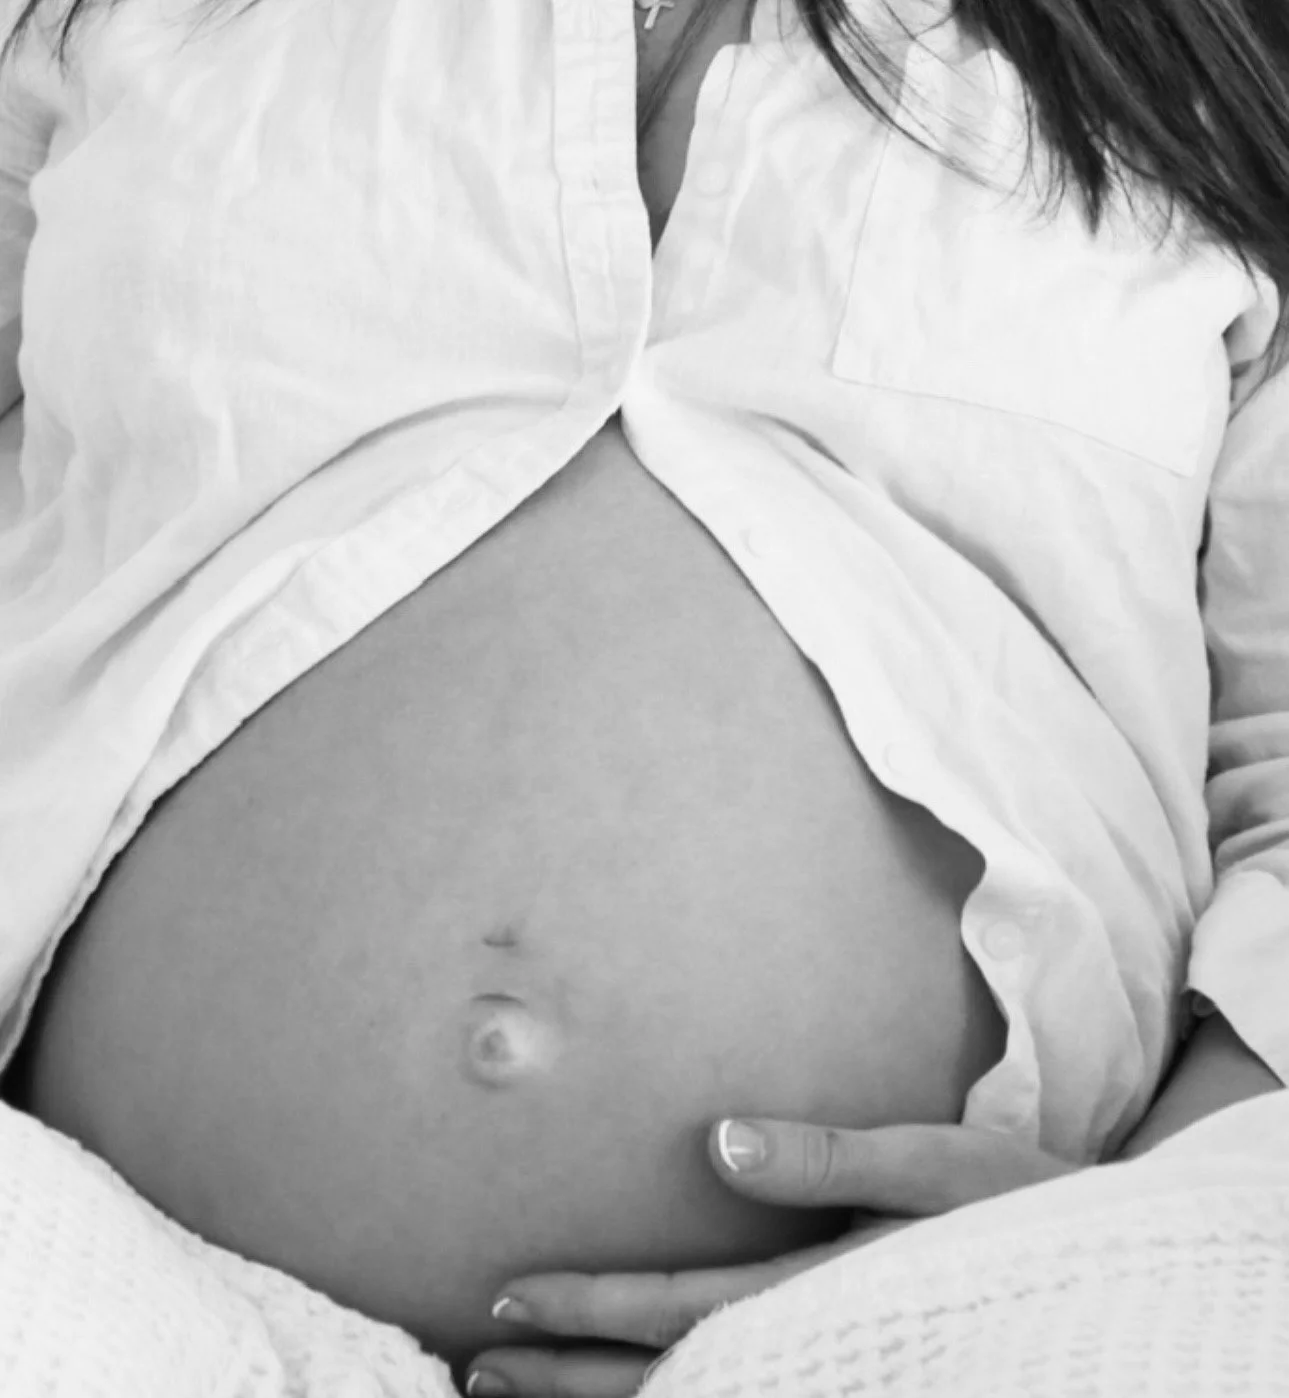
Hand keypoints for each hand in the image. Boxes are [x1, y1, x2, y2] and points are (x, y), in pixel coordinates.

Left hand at [466, 1117, 1076, 1397]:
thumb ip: (826, 1158)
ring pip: (690, 1396)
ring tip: (516, 1389)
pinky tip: (623, 1385)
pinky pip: (732, 1384)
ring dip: (597, 1396)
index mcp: (818, 1291)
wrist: (1091, 1272)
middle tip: (476, 1367)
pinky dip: (664, 1388)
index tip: (506, 1302)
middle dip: (565, 1376)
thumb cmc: (1012, 1205)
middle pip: (663, 1374)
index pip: (677, 1310)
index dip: (587, 1310)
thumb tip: (720, 1143)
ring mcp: (822, 1362)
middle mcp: (809, 1343)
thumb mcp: (932, 1164)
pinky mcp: (838, 1358)